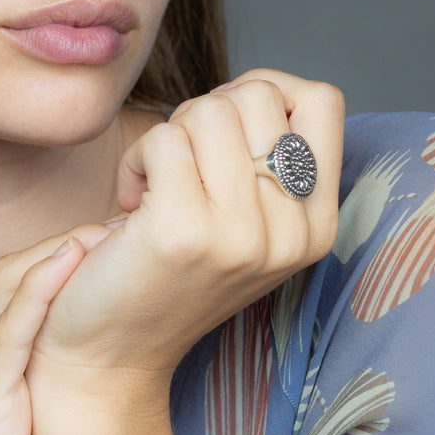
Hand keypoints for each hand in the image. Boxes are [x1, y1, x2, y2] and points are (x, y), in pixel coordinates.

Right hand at [0, 225, 117, 434]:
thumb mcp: (66, 413)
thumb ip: (76, 364)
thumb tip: (123, 312)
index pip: (18, 283)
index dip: (62, 251)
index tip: (115, 233)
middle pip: (7, 279)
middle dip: (59, 244)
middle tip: (115, 226)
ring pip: (5, 296)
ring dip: (53, 257)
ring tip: (100, 235)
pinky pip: (8, 337)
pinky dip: (39, 291)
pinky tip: (71, 262)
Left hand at [29, 69, 343, 394]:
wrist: (113, 349)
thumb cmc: (169, 266)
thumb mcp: (247, 217)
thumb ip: (268, 156)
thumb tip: (258, 85)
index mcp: (318, 223)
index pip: (321, 100)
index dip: (265, 89)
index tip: (224, 131)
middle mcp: (294, 232)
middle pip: (257, 95)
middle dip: (205, 113)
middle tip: (181, 165)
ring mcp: (243, 235)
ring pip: (209, 111)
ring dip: (168, 136)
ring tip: (157, 184)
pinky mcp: (185, 232)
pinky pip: (164, 139)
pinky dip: (136, 159)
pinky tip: (132, 201)